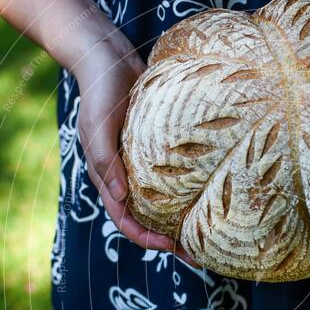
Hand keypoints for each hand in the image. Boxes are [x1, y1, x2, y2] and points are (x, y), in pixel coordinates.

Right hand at [75, 31, 197, 265]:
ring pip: (164, 199)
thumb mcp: (97, 125)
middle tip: (201, 253)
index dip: (146, 239)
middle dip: (171, 238)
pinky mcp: (158, 146)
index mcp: (107, 177)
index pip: (125, 220)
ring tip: (211, 230)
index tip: (172, 247)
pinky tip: (212, 191)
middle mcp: (126, 175)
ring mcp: (143, 162)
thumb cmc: (100, 91)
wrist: (108, 56)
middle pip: (149, 217)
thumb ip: (106, 160)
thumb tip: (119, 196)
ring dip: (183, 217)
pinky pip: (175, 174)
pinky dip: (190, 187)